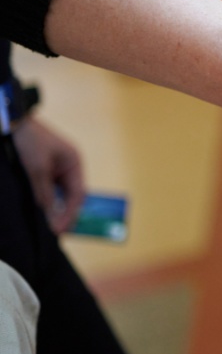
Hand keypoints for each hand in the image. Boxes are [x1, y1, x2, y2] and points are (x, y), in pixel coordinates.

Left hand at [12, 117, 85, 233]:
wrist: (12, 122)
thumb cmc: (29, 141)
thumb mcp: (37, 169)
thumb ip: (44, 193)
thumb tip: (51, 217)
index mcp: (74, 163)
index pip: (78, 193)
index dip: (71, 212)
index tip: (61, 229)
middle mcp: (68, 167)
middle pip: (70, 195)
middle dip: (63, 213)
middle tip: (55, 231)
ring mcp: (55, 168)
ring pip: (57, 194)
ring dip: (53, 208)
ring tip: (46, 224)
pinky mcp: (42, 170)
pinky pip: (47, 189)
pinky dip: (44, 200)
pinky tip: (39, 210)